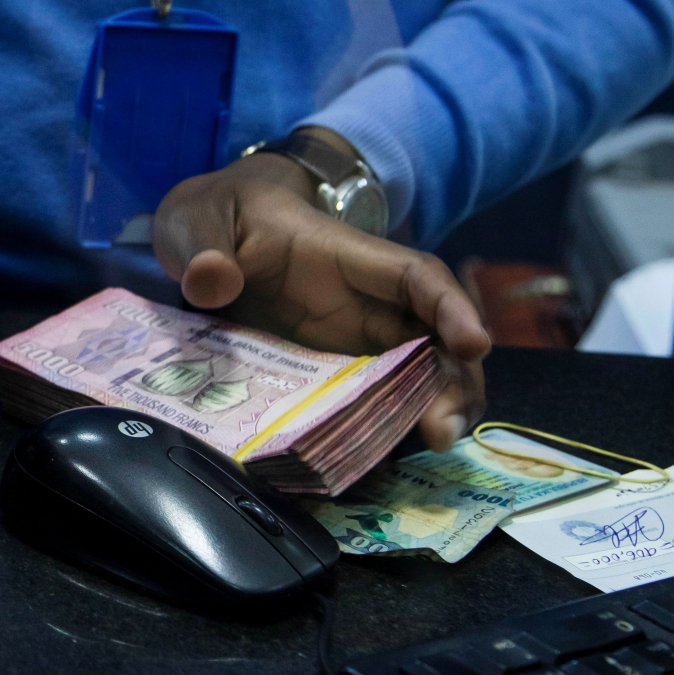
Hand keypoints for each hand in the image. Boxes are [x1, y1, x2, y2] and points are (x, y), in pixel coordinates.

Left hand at [153, 127, 489, 453]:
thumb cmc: (219, 215)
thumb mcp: (200, 218)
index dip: (450, 306)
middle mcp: (364, 300)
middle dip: (453, 379)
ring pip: (416, 372)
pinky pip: (374, 399)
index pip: (414, 275)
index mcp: (343, 254)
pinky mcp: (333, 369)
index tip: (474, 343)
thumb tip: (211, 281)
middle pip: (433, 336)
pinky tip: (385, 459)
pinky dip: (388, 427)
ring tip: (432, 445)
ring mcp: (353, 337)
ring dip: (432, 409)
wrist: (208, 233)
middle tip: (444, 431)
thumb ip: (204, 246)